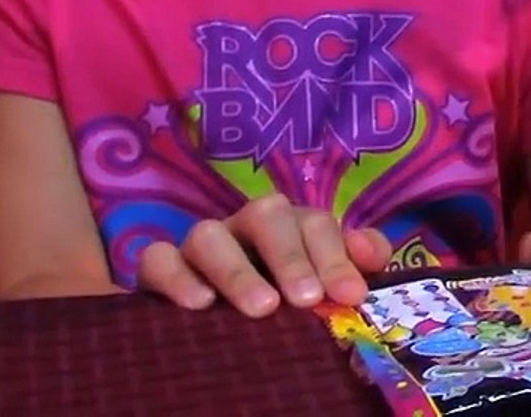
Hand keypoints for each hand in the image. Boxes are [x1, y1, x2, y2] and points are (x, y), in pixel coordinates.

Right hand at [134, 194, 392, 316]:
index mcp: (289, 227)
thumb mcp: (322, 280)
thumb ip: (356, 261)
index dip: (335, 256)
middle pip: (266, 215)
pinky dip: (176, 277)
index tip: (350, 294)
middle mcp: (244, 227)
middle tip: (306, 300)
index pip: (315, 223)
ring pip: (209, 234)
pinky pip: (158, 258)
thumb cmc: (280, 296)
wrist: (211, 315)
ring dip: (237, 271)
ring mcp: (200, 244)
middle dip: (290, 257)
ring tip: (262, 308)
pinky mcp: (160, 266)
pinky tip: (200, 304)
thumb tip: (372, 254)